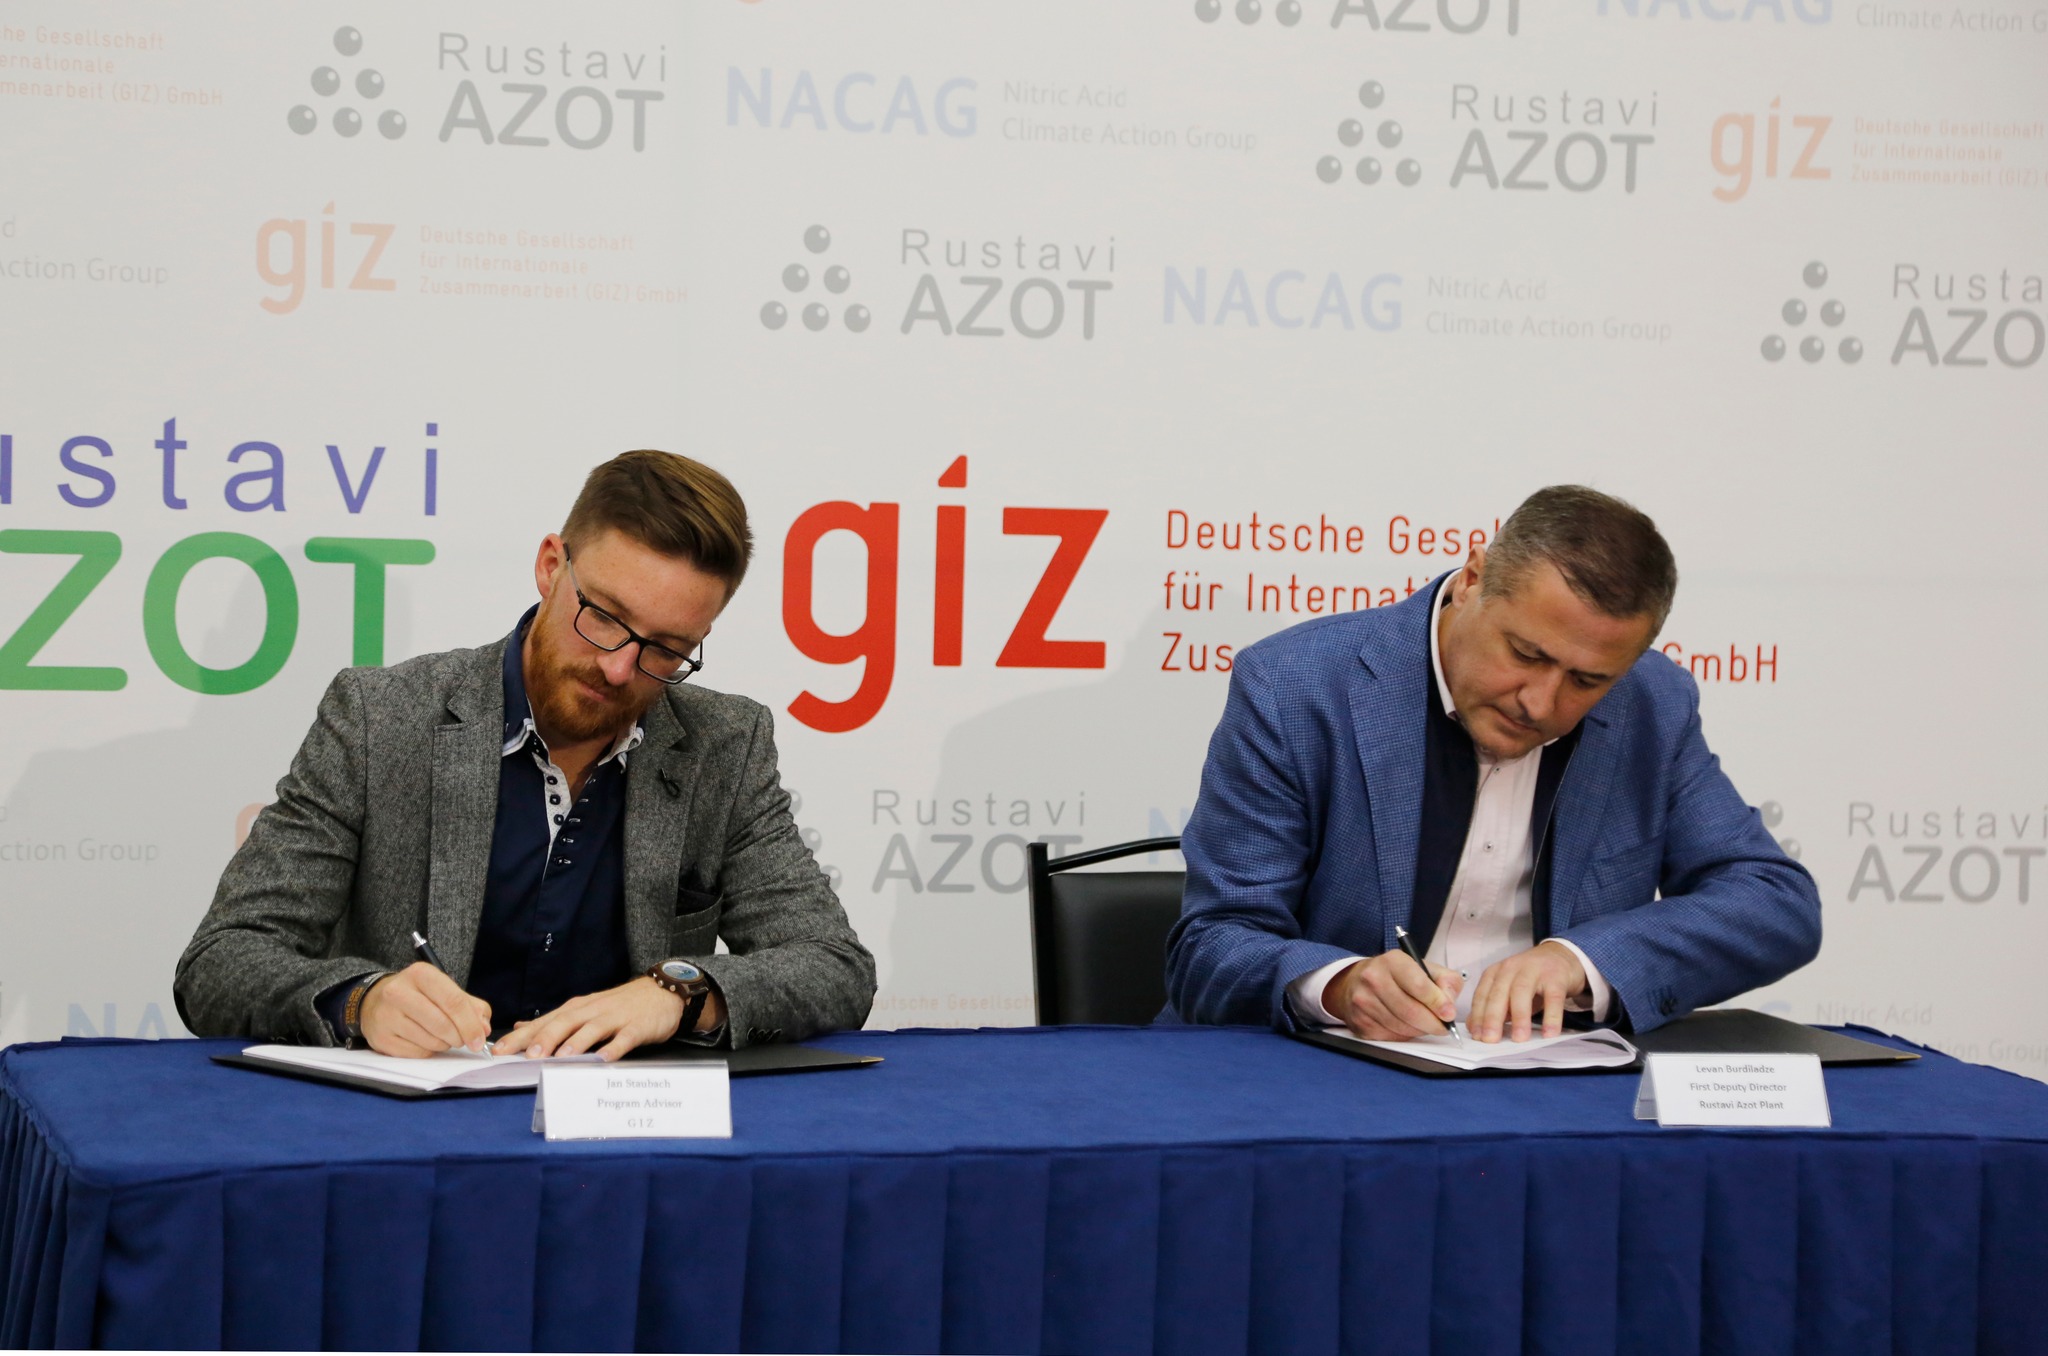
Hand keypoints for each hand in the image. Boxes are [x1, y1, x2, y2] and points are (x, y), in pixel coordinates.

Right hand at [359, 962, 492, 1057]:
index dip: (470, 1024)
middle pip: (442, 1024)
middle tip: (462, 1039)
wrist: (375, 1001)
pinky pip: (416, 1053)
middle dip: (459, 1037)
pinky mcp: (380, 1038)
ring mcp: (386, 1016)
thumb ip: (471, 1006)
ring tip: (442, 1036)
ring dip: (444, 1044)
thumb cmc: (418, 995)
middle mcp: (399, 992)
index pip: (453, 1001)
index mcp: (420, 974)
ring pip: (430, 1041)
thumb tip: (483, 1028)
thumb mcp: (444, 989)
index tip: (479, 1039)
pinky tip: (425, 1040)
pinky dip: (428, 1051)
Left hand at [493, 976, 723, 1060]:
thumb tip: (521, 1027)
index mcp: (577, 1009)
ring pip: (592, 1029)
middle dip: (545, 1039)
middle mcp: (592, 1011)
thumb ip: (554, 1020)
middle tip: (528, 1055)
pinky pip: (624, 1038)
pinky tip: (604, 1058)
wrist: (662, 992)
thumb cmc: (620, 1005)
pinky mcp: (637, 1026)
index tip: (500, 1050)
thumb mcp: (584, 1009)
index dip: (522, 1036)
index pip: (544, 1022)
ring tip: (562, 1056)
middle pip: (564, 1023)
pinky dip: (614, 1048)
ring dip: (576, 1042)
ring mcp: (615, 1018)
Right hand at [1321, 950, 1463, 1040]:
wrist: (1358, 981)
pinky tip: (1406, 1026)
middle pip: (1410, 1011)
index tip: (1449, 1014)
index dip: (1437, 1003)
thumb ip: (1446, 982)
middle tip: (1443, 1027)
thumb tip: (1449, 1006)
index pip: (1419, 985)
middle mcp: (1373, 978)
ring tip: (1424, 1024)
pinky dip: (1404, 1035)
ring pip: (1401, 1027)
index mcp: (1392, 961)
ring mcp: (1363, 1000)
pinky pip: (1389, 1036)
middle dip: (1432, 1024)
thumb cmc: (1397, 975)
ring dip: (1419, 1030)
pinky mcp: (1359, 1020)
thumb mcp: (1425, 968)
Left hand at [1466, 941, 1587, 1042]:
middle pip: (1499, 993)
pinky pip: (1553, 998)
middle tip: (1491, 1039)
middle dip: (1492, 1018)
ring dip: (1520, 1017)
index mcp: (1496, 972)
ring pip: (1522, 992)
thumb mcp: (1509, 991)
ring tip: (1519, 1038)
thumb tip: (1475, 1028)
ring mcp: (1534, 970)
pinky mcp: (1556, 977)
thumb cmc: (1531, 980)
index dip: (1478, 1016)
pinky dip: (1551, 1017)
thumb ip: (1493, 1008)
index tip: (1477, 1036)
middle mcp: (1512, 968)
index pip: (1482, 995)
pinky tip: (1549, 1033)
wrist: (1561, 957)